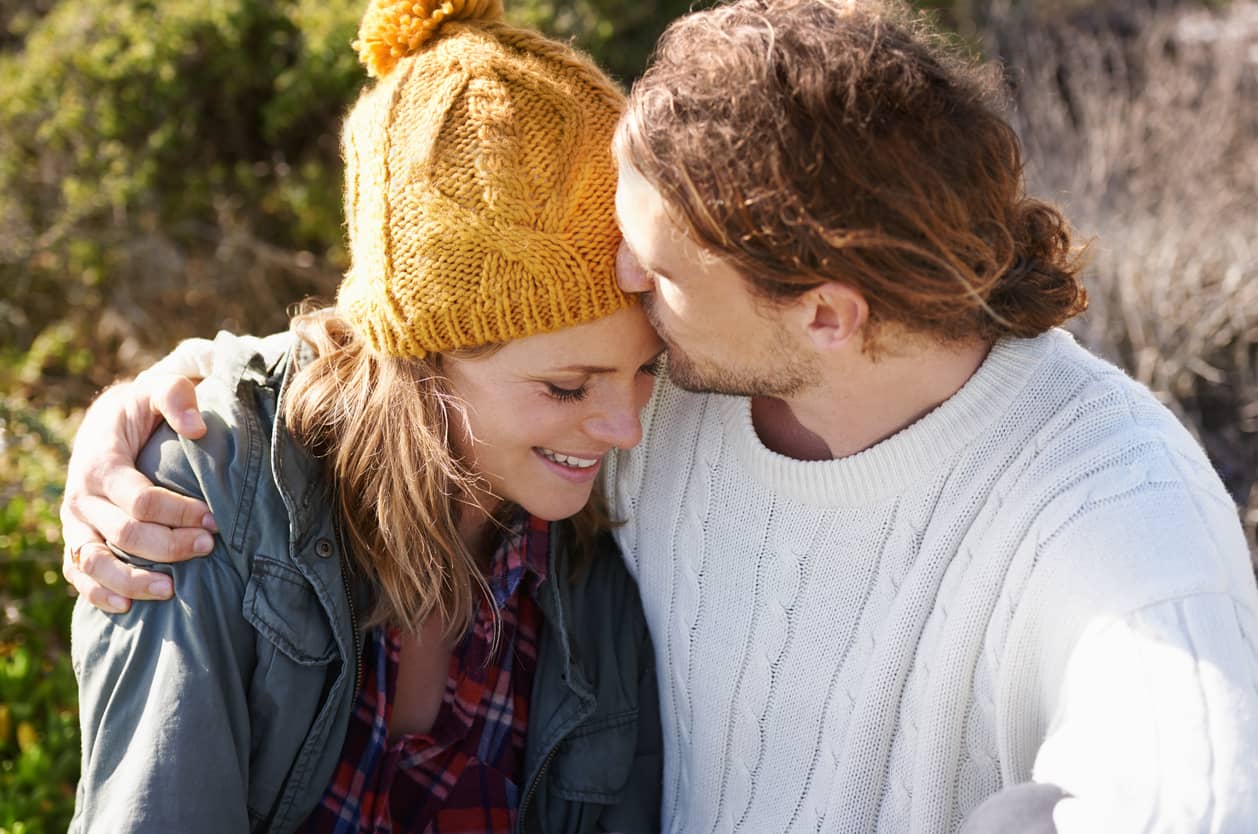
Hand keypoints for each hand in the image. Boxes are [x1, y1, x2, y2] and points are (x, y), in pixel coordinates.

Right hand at [60, 373, 216, 611]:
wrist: (107, 423)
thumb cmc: (142, 409)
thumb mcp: (158, 390)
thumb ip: (177, 396)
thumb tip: (196, 428)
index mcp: (101, 464)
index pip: (140, 500)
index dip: (178, 513)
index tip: (214, 520)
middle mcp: (81, 497)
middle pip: (124, 534)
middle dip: (169, 546)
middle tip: (208, 547)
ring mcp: (74, 523)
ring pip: (94, 563)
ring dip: (132, 581)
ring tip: (172, 591)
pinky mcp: (76, 539)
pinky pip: (79, 574)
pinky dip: (98, 594)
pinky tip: (128, 607)